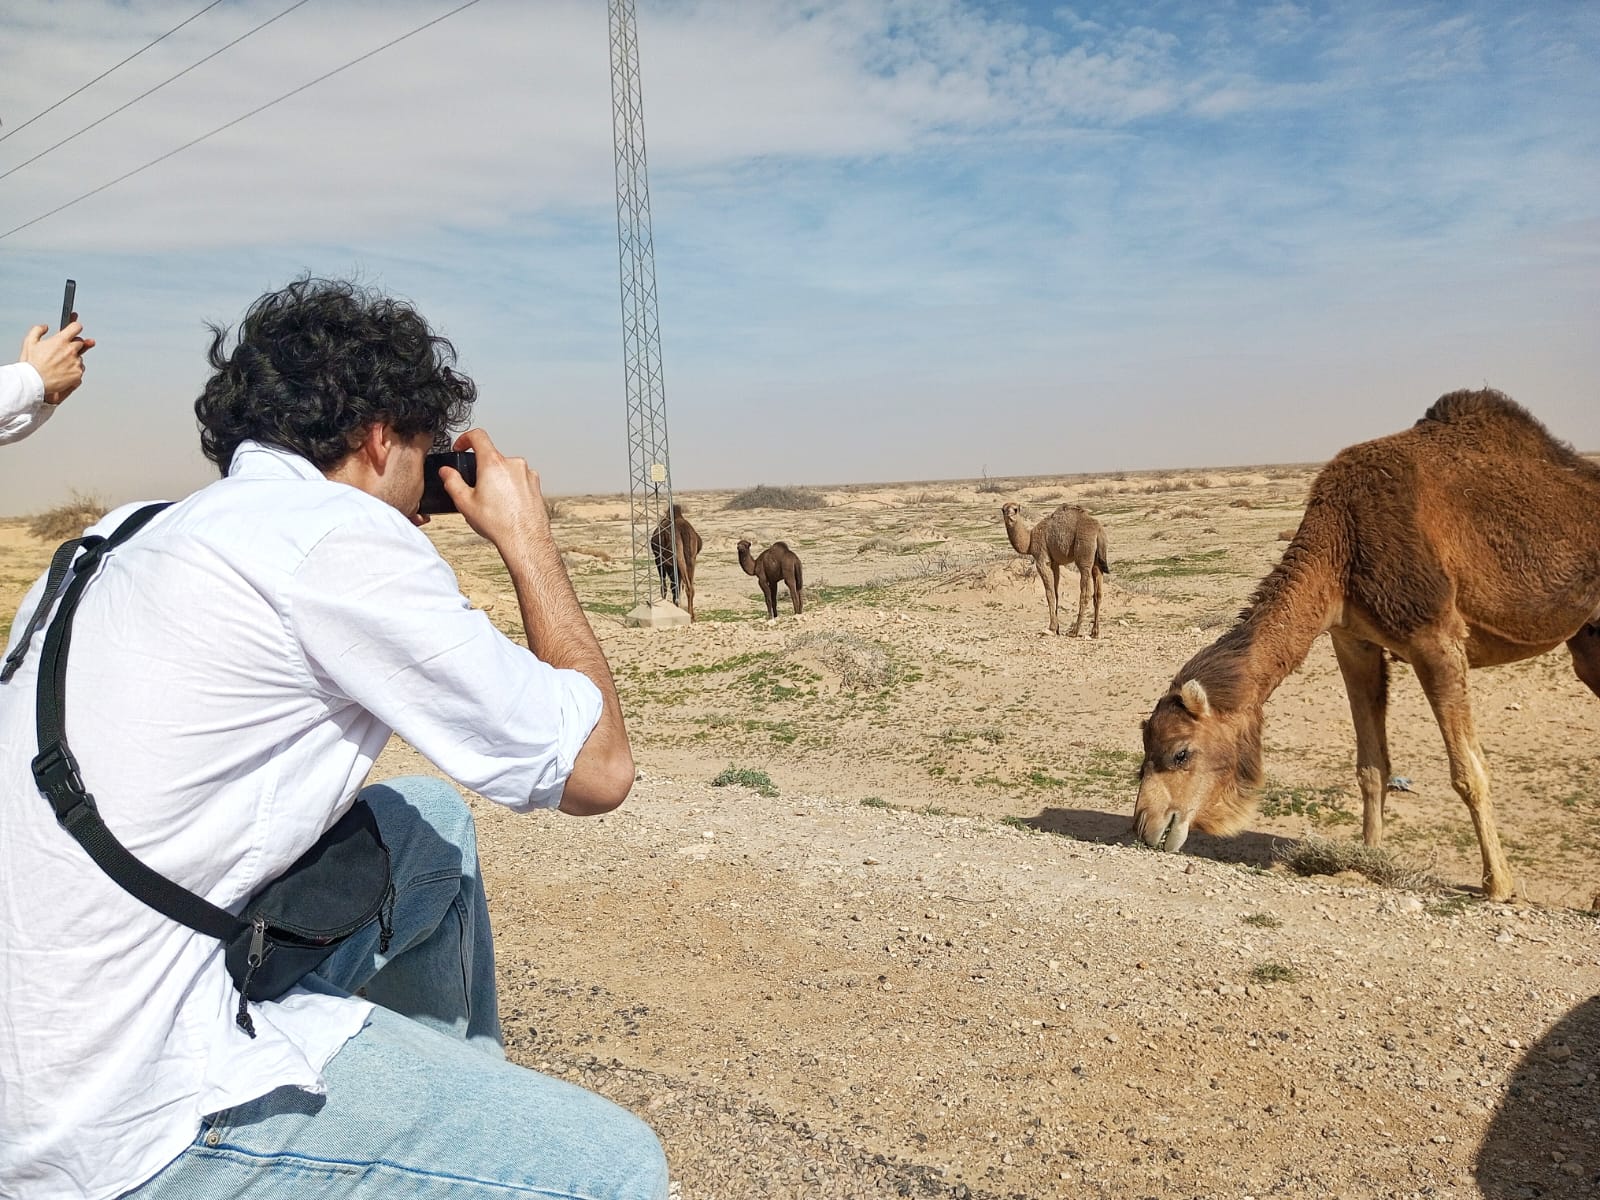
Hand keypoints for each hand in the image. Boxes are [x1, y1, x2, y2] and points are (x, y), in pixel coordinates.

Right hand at [20, 318, 94, 405]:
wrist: (34, 382)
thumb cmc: (31, 363)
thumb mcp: (29, 342)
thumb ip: (37, 330)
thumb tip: (46, 327)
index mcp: (60, 341)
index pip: (76, 327)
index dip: (75, 327)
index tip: (74, 329)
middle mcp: (71, 350)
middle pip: (80, 342)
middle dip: (73, 344)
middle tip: (62, 351)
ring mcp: (76, 363)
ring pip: (79, 357)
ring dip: (73, 358)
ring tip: (59, 364)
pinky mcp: (78, 374)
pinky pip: (80, 368)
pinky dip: (74, 369)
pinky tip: (63, 371)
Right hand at [440, 428, 550, 548]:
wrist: (525, 540)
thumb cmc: (499, 523)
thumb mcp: (465, 502)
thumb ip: (452, 481)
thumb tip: (446, 472)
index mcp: (493, 463)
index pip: (478, 436)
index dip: (465, 439)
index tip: (461, 447)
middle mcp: (513, 464)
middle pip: (493, 457)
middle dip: (482, 469)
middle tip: (476, 488)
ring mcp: (527, 474)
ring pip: (507, 469)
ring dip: (498, 479)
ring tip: (494, 502)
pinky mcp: (536, 485)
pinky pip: (520, 479)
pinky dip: (511, 487)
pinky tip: (507, 505)